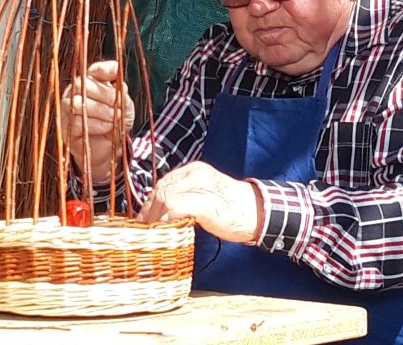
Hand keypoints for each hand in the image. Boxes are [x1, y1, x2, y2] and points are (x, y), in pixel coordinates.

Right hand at [61, 60, 134, 182]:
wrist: (110, 147)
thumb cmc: (116, 123)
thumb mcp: (125, 106)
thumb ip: (121, 92)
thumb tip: (119, 82)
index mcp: (90, 83)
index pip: (93, 70)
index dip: (103, 68)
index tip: (115, 71)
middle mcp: (75, 93)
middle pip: (80, 84)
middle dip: (103, 94)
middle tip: (117, 104)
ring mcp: (67, 110)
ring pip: (77, 103)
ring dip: (100, 110)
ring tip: (113, 117)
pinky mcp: (66, 127)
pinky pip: (76, 122)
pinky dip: (96, 124)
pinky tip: (106, 127)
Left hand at [138, 161, 262, 243]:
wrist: (257, 212)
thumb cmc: (232, 207)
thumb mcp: (206, 193)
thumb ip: (187, 196)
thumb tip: (162, 212)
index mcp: (194, 170)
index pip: (163, 183)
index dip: (150, 203)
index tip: (144, 219)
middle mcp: (195, 174)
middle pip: (161, 190)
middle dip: (149, 211)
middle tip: (145, 229)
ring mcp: (200, 187)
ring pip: (165, 198)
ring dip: (155, 217)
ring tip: (153, 232)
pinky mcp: (204, 203)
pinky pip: (175, 210)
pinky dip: (166, 221)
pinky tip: (165, 231)